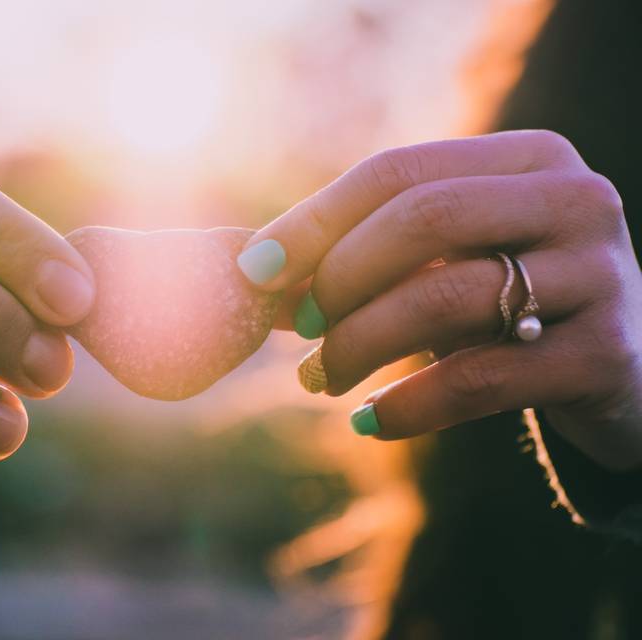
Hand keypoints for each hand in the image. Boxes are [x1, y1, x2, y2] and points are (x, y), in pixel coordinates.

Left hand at [238, 130, 641, 469]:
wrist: (624, 376)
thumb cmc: (511, 307)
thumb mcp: (451, 263)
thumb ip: (374, 253)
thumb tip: (256, 269)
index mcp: (528, 159)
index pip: (398, 171)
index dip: (315, 220)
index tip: (253, 268)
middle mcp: (575, 199)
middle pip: (423, 220)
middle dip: (341, 277)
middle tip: (302, 328)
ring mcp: (600, 275)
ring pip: (446, 298)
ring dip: (360, 344)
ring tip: (322, 378)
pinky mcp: (605, 355)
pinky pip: (478, 378)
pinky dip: (408, 404)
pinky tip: (371, 421)